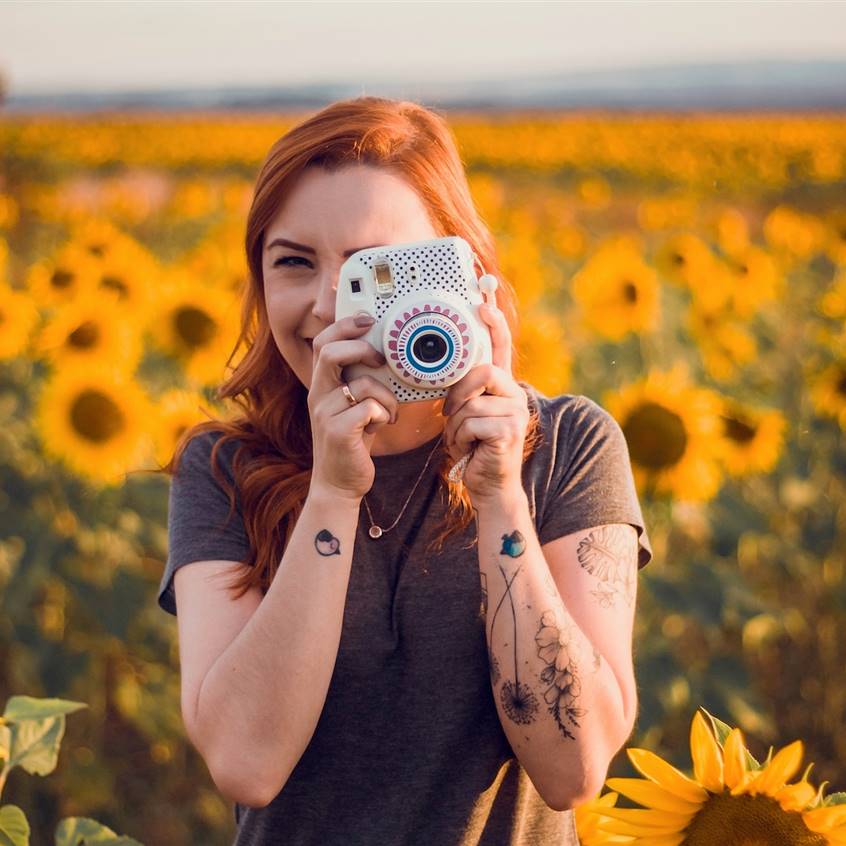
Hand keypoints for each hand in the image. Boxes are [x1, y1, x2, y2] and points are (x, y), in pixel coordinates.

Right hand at [308, 312, 398, 500]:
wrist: (339, 484)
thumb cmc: (353, 442)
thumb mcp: (353, 407)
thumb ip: (361, 382)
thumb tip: (388, 355)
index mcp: (321, 385)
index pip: (323, 342)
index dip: (344, 325)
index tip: (368, 320)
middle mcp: (317, 396)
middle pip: (330, 352)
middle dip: (361, 348)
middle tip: (381, 359)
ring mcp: (324, 414)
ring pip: (362, 384)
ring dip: (386, 395)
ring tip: (389, 411)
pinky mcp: (337, 432)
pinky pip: (370, 408)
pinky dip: (384, 413)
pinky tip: (382, 424)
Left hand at [441, 302, 529, 505]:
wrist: (488, 484)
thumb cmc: (474, 447)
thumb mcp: (466, 413)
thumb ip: (465, 390)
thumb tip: (445, 366)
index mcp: (503, 386)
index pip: (500, 347)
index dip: (492, 323)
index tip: (481, 301)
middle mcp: (515, 394)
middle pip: (482, 372)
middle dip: (459, 394)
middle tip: (451, 414)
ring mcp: (516, 412)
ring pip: (472, 402)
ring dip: (456, 424)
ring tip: (463, 439)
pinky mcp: (510, 431)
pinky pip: (472, 422)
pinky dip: (461, 437)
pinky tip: (470, 449)